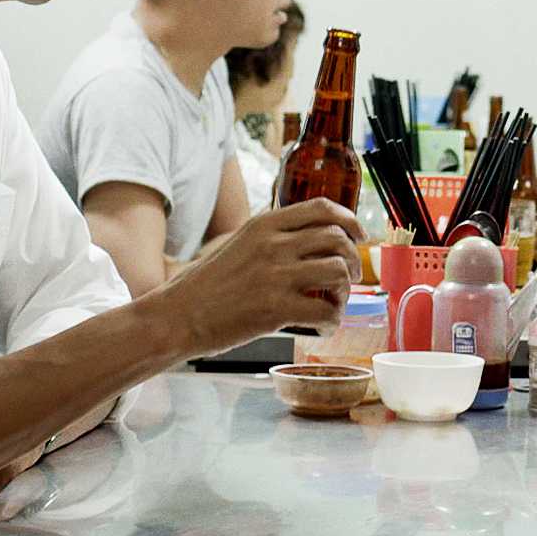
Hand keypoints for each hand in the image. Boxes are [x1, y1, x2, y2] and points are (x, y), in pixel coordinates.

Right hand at [162, 197, 361, 351]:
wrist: (177, 316)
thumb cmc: (206, 285)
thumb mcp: (238, 244)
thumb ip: (270, 237)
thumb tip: (308, 239)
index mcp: (264, 225)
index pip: (322, 208)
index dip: (350, 219)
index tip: (359, 235)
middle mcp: (273, 245)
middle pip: (337, 238)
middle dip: (353, 259)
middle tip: (351, 276)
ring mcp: (275, 276)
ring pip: (337, 272)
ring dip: (345, 291)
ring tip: (335, 304)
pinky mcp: (275, 309)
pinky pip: (325, 311)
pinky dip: (332, 321)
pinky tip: (323, 327)